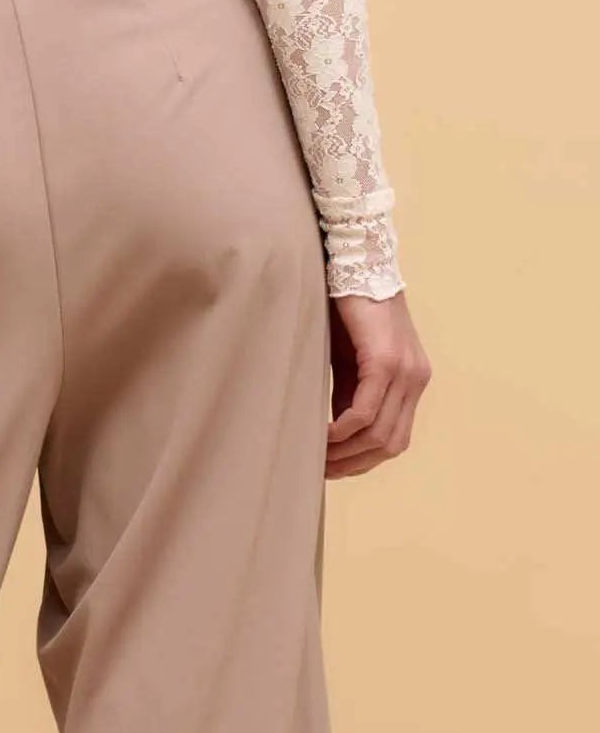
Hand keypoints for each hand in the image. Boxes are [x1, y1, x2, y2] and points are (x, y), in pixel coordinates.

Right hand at [327, 290, 431, 478]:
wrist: (354, 264)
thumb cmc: (347, 311)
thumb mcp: (350, 363)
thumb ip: (350, 396)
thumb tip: (338, 434)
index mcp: (412, 381)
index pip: (394, 440)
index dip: (362, 462)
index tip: (331, 467)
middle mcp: (416, 379)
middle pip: (390, 445)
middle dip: (353, 464)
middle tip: (320, 468)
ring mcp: (405, 370)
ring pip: (379, 435)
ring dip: (345, 452)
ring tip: (317, 454)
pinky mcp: (385, 360)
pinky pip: (364, 412)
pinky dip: (342, 431)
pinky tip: (322, 433)